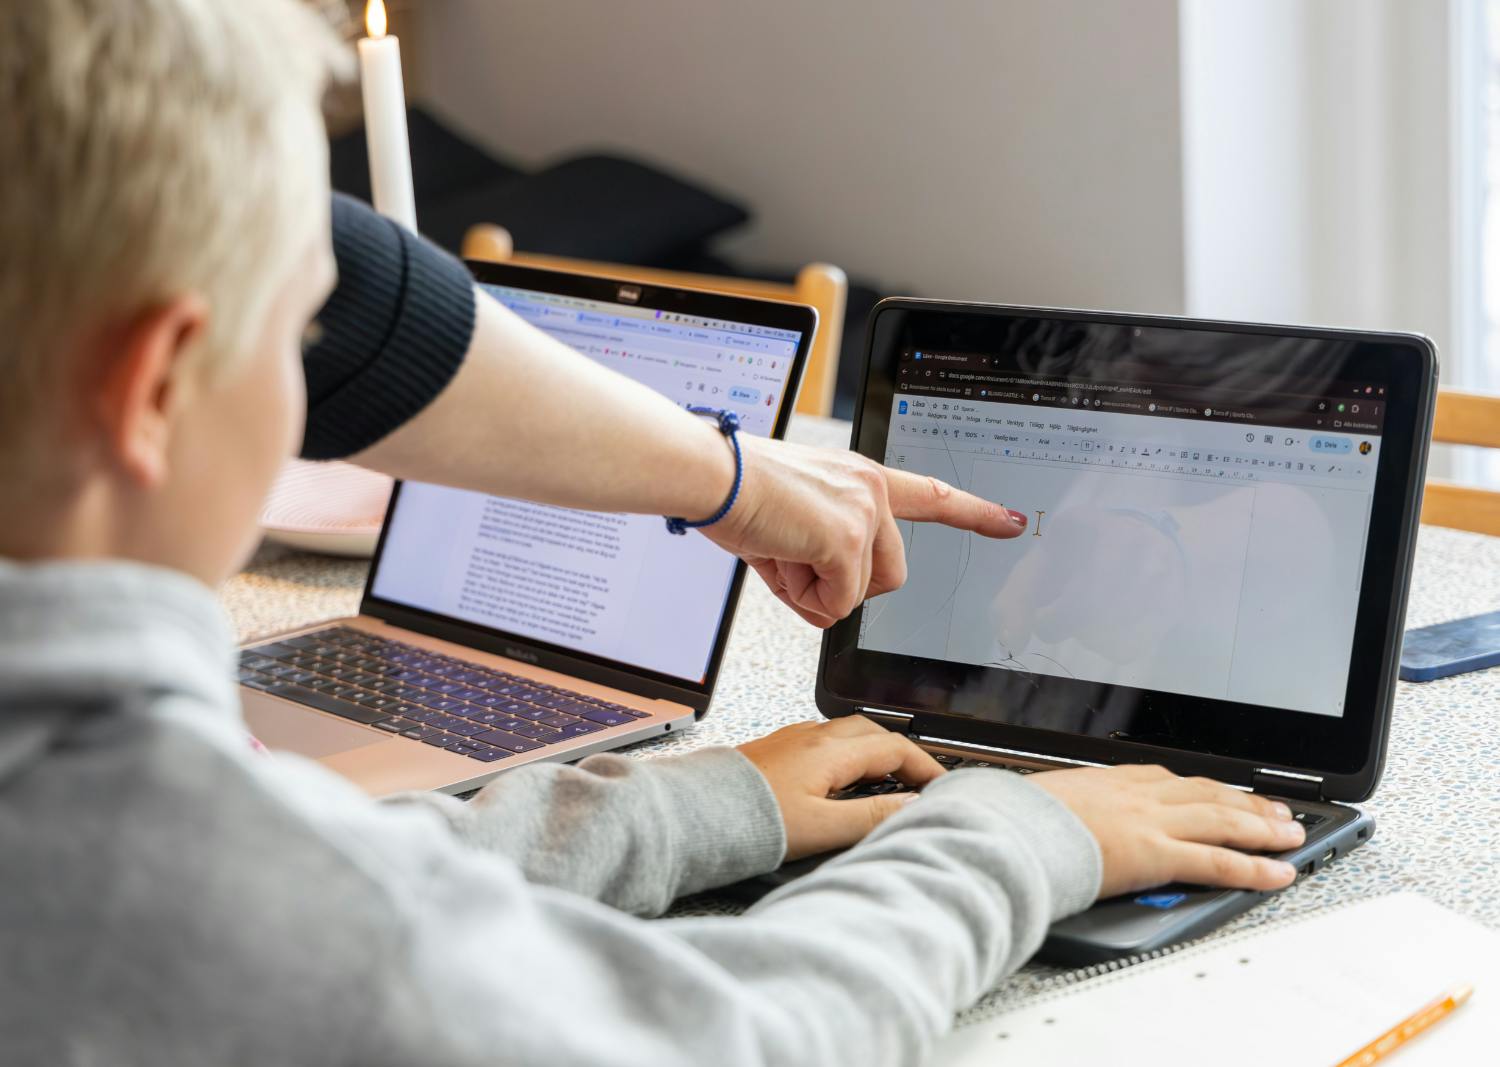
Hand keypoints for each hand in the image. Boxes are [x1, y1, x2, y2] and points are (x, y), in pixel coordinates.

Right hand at [704, 436, 1027, 627]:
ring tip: (780, 554)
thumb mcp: (791, 519)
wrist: (711, 476)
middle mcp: (870, 489)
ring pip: (862, 592)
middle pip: (890, 575)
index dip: (972, 512)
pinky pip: (838, 603)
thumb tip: (827, 597)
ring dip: (818, 592)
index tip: (1008, 521)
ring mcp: (864, 514)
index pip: (929, 496)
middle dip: (844, 587)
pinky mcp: (847, 539)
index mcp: (859, 478)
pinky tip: (779, 561)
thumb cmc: (735, 491)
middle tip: (798, 567)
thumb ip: (823, 550)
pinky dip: (804, 599)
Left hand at [737, 716, 944, 859]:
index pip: (894, 748)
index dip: (925, 766)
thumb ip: (871, 816)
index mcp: (830, 751)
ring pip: (846, 734)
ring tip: (886, 781)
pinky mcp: (774, 750)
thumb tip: (911, 806)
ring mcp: (791, 740)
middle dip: (902, 753)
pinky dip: (845, 755)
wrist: (696, 815)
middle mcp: (811, 737)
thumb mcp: (822, 827)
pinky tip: (839, 779)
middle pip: (872, 732)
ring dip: (873, 751)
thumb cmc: (750, 821)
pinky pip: (822, 742)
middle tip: (919, 782)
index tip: (942, 786)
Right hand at [1030, 764, 1304, 897]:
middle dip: (1246, 802)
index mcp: (1105, 779)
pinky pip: (1217, 862)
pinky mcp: (1157, 855)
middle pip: (1205, 793)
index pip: (1166, 778)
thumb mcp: (1030, 798)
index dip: (1201, 786)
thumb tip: (1021, 806)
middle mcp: (1136, 794)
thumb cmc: (1009, 817)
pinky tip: (1279, 874)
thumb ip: (1050, 805)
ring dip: (1262, 828)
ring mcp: (1150, 822)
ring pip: (1222, 821)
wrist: (1006, 830)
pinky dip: (1254, 868)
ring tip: (1291, 836)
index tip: (1219, 790)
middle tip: (1276, 811)